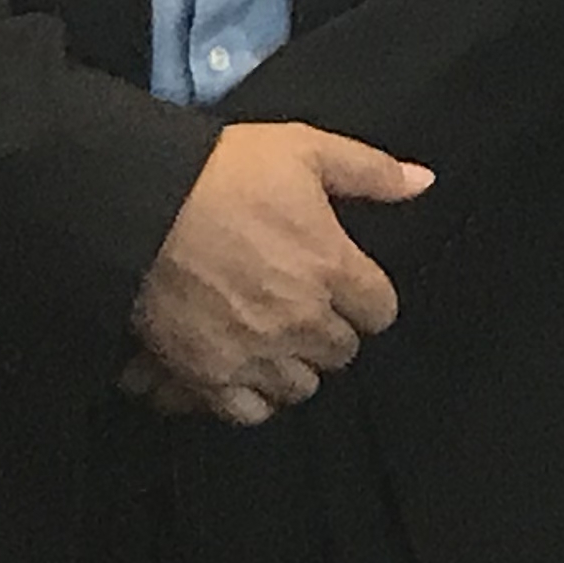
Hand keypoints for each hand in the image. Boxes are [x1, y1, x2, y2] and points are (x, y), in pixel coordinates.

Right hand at [127, 121, 431, 426]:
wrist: (139, 205)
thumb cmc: (224, 173)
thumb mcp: (306, 150)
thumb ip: (371, 172)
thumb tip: (424, 182)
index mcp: (333, 267)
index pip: (381, 311)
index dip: (366, 297)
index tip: (346, 285)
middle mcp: (302, 319)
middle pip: (342, 352)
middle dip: (330, 330)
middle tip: (305, 306)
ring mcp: (256, 353)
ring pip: (301, 386)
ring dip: (294, 364)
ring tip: (273, 338)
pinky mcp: (208, 376)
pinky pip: (250, 411)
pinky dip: (251, 396)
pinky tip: (243, 367)